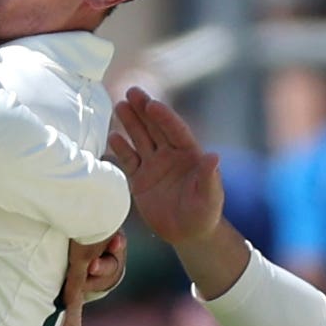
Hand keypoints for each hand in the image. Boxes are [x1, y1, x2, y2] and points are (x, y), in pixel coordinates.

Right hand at [106, 86, 229, 249]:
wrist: (189, 233)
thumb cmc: (205, 214)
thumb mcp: (210, 197)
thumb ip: (209, 177)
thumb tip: (213, 156)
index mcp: (189, 154)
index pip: (175, 130)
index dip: (164, 117)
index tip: (153, 104)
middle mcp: (170, 155)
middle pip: (155, 128)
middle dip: (144, 110)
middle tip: (132, 92)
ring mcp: (154, 165)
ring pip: (140, 139)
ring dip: (130, 123)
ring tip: (119, 105)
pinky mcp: (140, 179)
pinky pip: (129, 160)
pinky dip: (121, 149)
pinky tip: (112, 137)